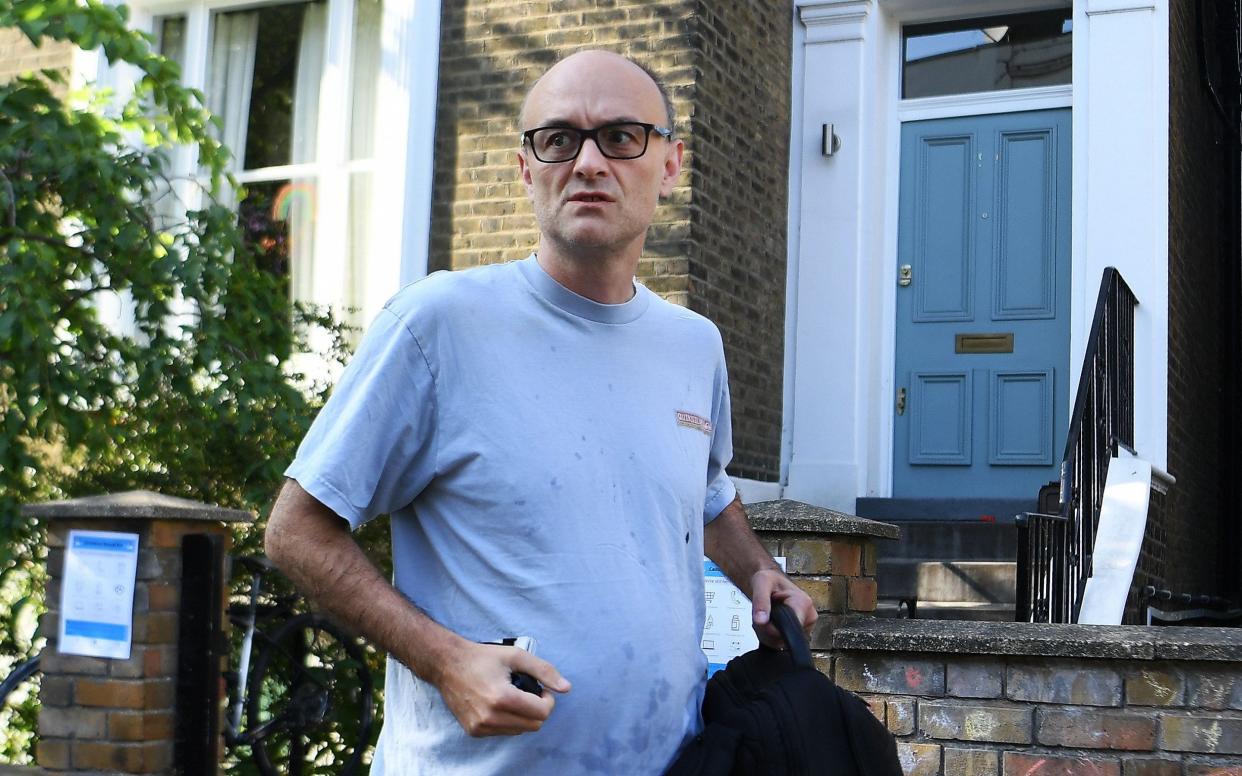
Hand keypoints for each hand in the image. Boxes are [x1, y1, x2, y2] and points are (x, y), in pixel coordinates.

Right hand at [432, 640, 571, 736]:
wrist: (447, 664)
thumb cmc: (482, 657)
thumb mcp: (516, 656)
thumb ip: (544, 670)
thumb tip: (566, 688)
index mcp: (502, 698)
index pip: (542, 713)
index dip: (548, 700)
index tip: (541, 688)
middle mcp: (490, 717)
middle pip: (534, 725)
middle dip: (538, 709)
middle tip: (530, 692)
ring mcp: (480, 727)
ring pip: (520, 731)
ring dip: (524, 716)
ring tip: (513, 695)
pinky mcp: (474, 731)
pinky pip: (504, 732)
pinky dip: (509, 720)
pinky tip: (500, 703)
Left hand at [749, 568, 816, 649]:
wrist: (772, 583)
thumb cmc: (769, 580)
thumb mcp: (761, 583)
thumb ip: (760, 602)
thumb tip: (761, 621)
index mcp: (803, 603)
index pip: (788, 629)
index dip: (770, 627)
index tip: (763, 616)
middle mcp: (809, 617)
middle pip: (782, 638)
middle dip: (766, 628)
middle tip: (764, 612)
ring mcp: (805, 627)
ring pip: (780, 642)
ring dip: (766, 632)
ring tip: (767, 615)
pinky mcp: (800, 634)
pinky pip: (780, 643)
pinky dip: (770, 636)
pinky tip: (770, 623)